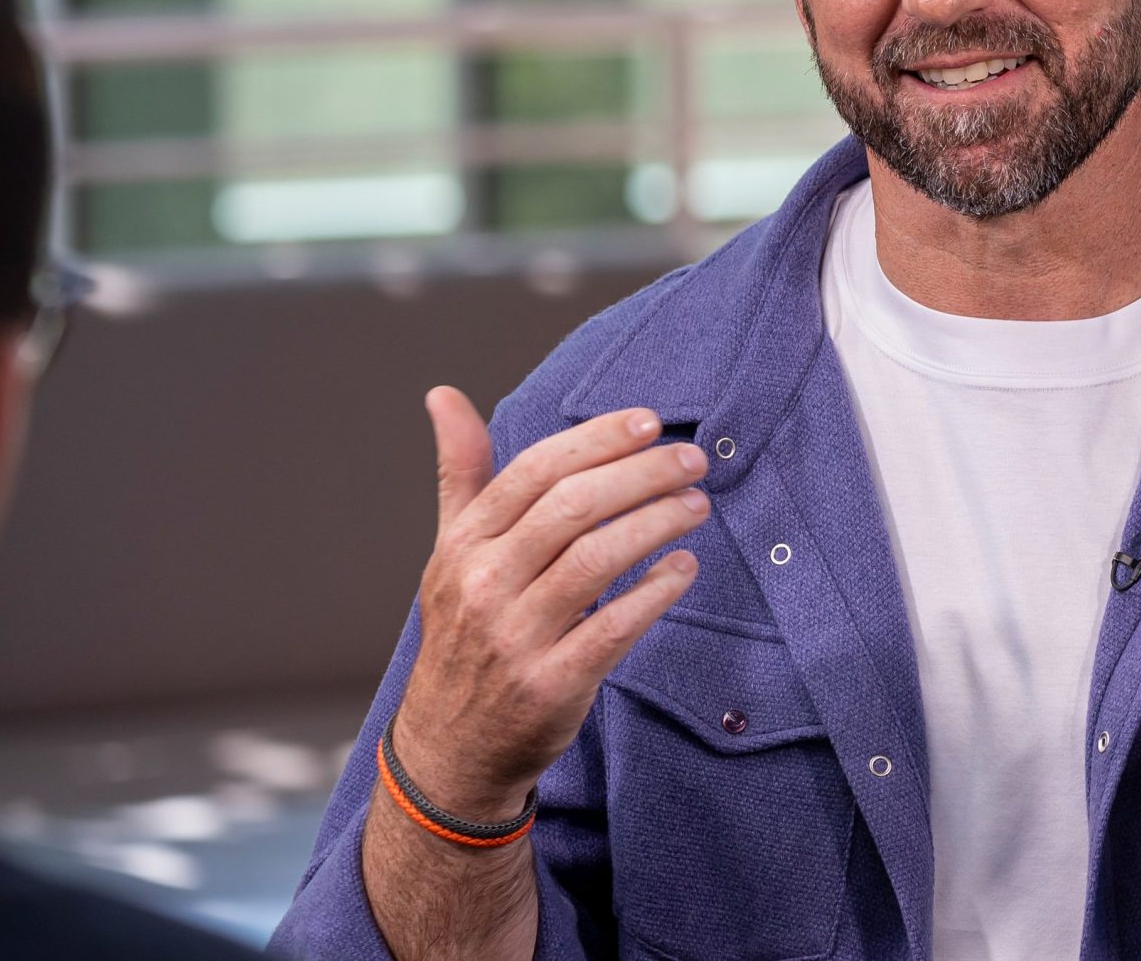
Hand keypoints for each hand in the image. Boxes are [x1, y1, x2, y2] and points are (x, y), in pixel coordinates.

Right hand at [391, 388, 711, 821]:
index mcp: (463, 545)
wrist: (450, 747)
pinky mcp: (551, 684)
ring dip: (655, 523)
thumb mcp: (452, 551)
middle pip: (571, 508)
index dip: (596, 441)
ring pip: (595, 561)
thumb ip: (461, 473)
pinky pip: (613, 628)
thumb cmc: (465, 631)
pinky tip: (684, 568)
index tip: (650, 422)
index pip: (534, 472)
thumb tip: (443, 394)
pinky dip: (654, 593)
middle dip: (640, 475)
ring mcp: (515, 638)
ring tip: (696, 505)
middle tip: (691, 460)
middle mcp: (484, 586)